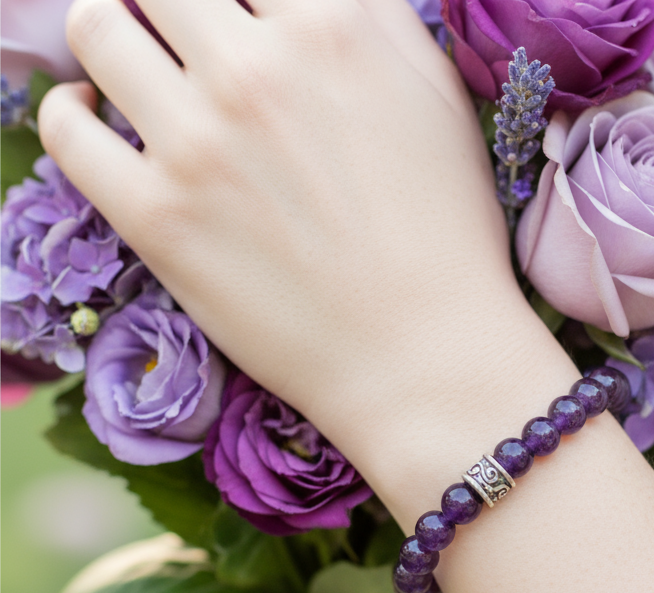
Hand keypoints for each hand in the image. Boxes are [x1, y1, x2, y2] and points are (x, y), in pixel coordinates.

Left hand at [38, 0, 530, 439]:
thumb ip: (374, 21)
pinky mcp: (156, 218)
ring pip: (96, 31)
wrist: (422, 356)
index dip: (240, 3)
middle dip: (170, 4)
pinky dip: (69, 111)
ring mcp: (197, 144)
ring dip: (111, 37)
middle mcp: (255, 71)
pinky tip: (93, 117)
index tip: (234, 23)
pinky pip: (66, 130)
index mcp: (332, 29)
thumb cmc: (447, 237)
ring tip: (134, 69)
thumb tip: (307, 0)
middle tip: (183, 37)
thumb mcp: (438, 103)